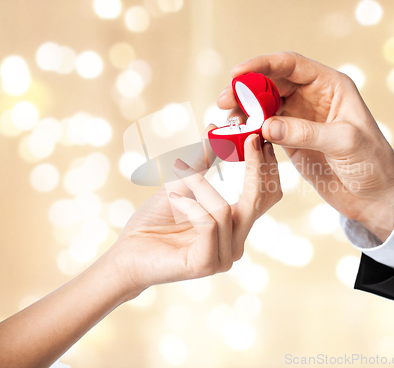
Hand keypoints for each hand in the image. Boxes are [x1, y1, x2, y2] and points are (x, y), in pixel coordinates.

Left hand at [108, 127, 281, 295]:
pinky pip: (208, 224)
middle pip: (258, 202)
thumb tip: (212, 129)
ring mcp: (223, 257)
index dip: (268, 169)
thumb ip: (200, 163)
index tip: (259, 138)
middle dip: (256, 169)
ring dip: (199, 186)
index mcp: (236, 226)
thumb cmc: (153, 222)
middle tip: (249, 139)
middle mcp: (235, 243)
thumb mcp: (180, 185)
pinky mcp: (205, 264)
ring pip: (225, 211)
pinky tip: (173, 199)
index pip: (265, 197)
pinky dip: (189, 205)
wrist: (125, 255)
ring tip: (180, 174)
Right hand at [217, 52, 393, 241]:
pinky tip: (237, 136)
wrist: (374, 196)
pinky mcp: (291, 141)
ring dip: (244, 111)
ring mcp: (299, 119)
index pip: (290, 65)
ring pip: (263, 106)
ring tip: (227, 122)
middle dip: (245, 89)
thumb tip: (266, 126)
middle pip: (271, 83)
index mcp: (330, 86)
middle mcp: (312, 97)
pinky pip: (264, 129)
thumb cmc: (372, 163)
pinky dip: (249, 131)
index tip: (237, 73)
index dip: (262, 65)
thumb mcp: (344, 143)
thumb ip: (306, 132)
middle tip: (224, 101)